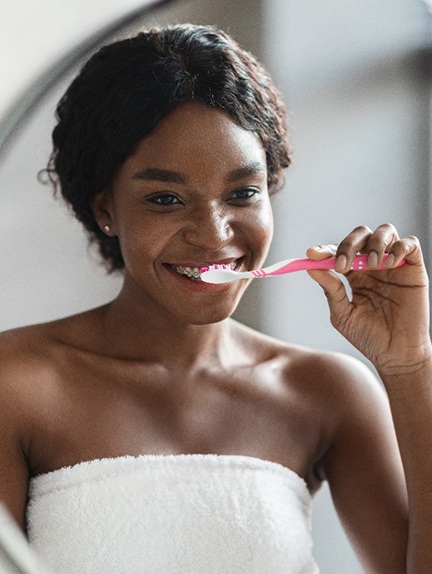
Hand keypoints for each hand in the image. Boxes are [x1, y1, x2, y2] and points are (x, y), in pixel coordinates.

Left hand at [307, 224, 430, 374]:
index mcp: (353, 274)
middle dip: (348, 244)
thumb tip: (312, 267)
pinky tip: (389, 264)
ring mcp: (393, 265)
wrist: (396, 355)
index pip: (338, 251)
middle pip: (360, 235)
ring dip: (374, 243)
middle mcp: (372, 265)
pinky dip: (399, 247)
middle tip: (342, 266)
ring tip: (371, 265)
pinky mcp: (414, 269)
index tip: (312, 254)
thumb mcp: (343, 314)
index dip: (325, 250)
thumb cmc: (369, 337)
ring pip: (385, 231)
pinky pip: (410, 244)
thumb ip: (330, 290)